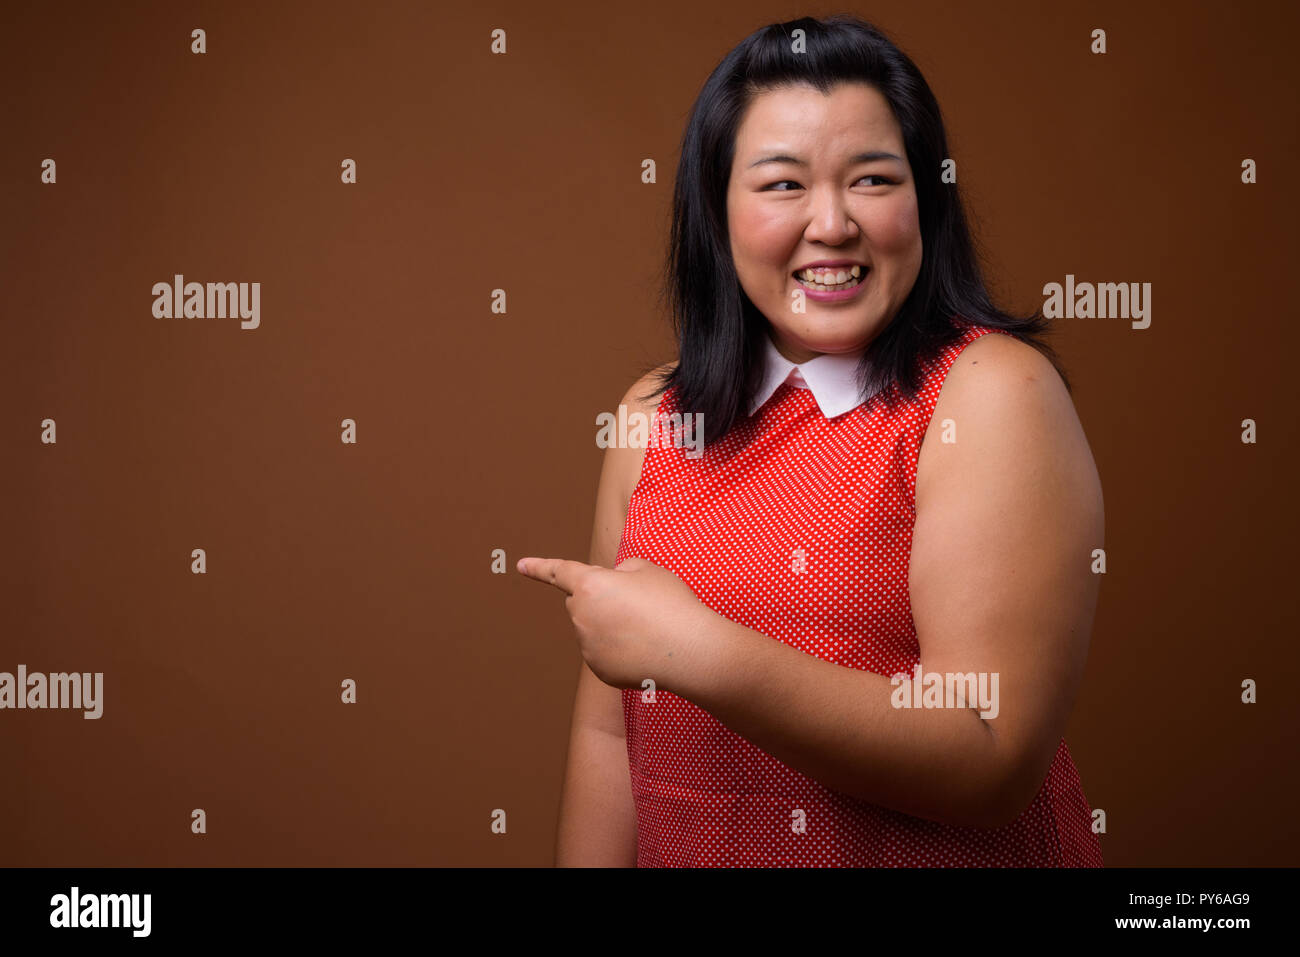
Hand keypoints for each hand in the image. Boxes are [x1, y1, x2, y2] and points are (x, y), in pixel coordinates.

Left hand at [516, 555, 713, 689]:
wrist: (690, 651)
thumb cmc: (671, 604)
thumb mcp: (648, 570)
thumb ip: (621, 572)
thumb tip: (613, 585)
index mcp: (590, 585)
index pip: (559, 571)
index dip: (539, 567)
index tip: (519, 565)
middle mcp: (581, 617)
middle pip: (580, 603)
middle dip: (598, 600)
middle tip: (636, 604)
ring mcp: (588, 647)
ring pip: (593, 629)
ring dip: (611, 626)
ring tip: (647, 629)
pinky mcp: (599, 671)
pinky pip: (602, 653)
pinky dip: (618, 650)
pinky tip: (644, 649)